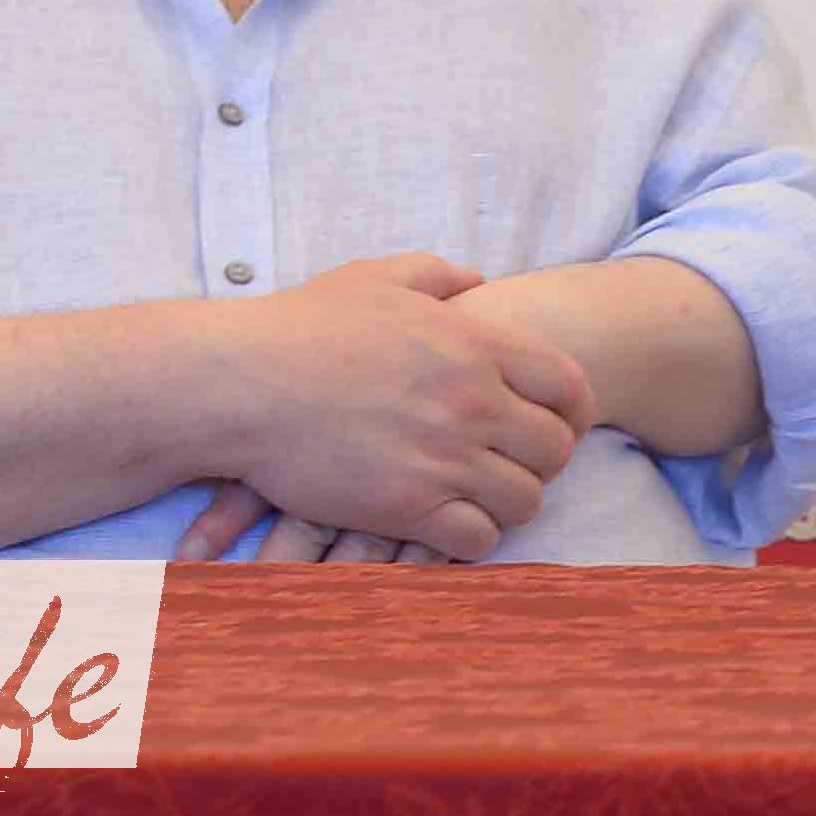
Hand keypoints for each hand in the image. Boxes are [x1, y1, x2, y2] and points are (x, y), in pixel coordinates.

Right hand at [203, 250, 595, 561]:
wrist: (241, 384)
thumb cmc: (304, 327)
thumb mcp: (378, 278)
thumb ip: (438, 275)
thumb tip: (477, 280)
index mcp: (477, 344)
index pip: (570, 387)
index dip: (575, 411)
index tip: (558, 424)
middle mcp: (473, 402)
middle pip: (556, 450)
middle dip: (543, 461)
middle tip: (515, 465)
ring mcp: (443, 457)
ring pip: (524, 501)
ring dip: (509, 502)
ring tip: (483, 498)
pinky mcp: (407, 507)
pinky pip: (476, 539)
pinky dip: (472, 538)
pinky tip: (448, 526)